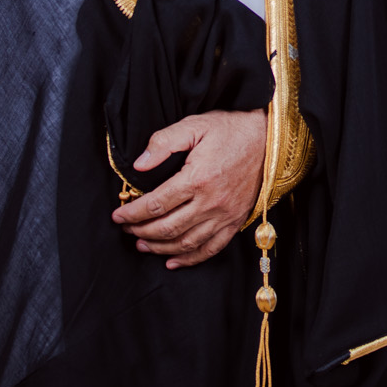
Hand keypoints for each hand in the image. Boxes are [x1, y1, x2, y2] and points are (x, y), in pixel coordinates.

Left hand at [112, 108, 265, 268]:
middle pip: (168, 227)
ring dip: (160, 248)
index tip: (118, 215)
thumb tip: (138, 165)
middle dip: (141, 232)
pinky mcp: (235, 222)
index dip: (133, 213)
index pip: (156, 203)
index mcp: (197, 178)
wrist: (268, 139)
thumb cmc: (230, 129)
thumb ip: (164, 142)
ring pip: (186, 242)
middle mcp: (211, 202)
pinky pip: (211, 248)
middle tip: (126, 230)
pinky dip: (190, 259)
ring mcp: (225, 215)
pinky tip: (173, 261)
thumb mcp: (195, 125)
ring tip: (142, 245)